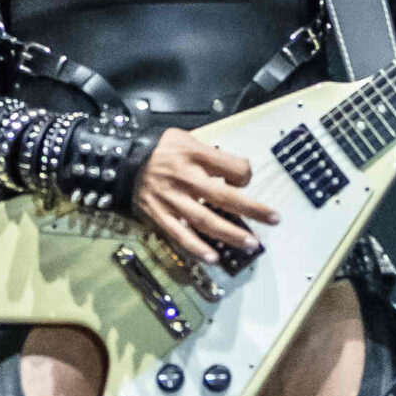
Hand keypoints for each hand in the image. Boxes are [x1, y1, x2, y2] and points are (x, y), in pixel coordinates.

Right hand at [134, 128, 280, 265]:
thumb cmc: (158, 149)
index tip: (244, 180)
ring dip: (230, 234)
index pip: (231, 167)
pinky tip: (213, 258)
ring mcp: (172, 199)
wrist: (121, 160)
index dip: (244, 175)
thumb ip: (210, 154)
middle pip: (224, 197)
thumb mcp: (185, 137)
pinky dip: (196, 248)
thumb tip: (236, 170)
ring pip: (206, 220)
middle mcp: (185, 178)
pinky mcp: (160, 215)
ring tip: (251, 243)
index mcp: (194, 155)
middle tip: (273, 219)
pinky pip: (179, 235)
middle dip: (252, 209)